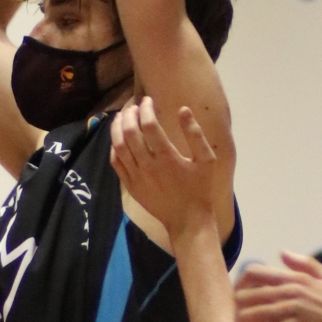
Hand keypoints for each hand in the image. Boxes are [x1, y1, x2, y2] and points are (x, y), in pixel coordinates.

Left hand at [110, 97, 216, 231]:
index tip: (148, 100)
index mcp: (168, 157)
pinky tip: (118, 139)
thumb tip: (183, 110)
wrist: (187, 220)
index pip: (150, 124)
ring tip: (121, 116)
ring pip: (118, 146)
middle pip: (130, 132)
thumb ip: (195, 134)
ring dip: (117, 128)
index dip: (146, 108)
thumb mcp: (207, 161)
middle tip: (133, 106)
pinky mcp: (131, 186)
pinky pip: (116, 163)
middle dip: (129, 114)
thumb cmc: (200, 189)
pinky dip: (114, 148)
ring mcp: (137, 177)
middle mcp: (148, 166)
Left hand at [235, 251, 321, 321]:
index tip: (243, 305)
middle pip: (243, 296)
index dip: (240, 289)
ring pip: (247, 316)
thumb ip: (307, 265)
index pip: (252, 274)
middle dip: (238, 313)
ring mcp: (291, 311)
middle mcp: (291, 292)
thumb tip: (282, 252)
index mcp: (297, 279)